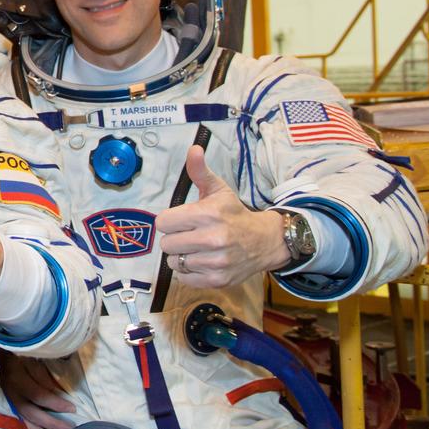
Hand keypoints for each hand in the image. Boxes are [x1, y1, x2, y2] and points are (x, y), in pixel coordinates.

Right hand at [0, 352, 74, 428]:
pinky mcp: (4, 410)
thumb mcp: (30, 360)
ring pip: (24, 423)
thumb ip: (43, 376)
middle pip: (32, 414)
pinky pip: (18, 425)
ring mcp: (6, 404)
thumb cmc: (16, 356)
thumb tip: (58, 393)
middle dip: (52, 423)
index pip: (38, 395)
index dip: (55, 403)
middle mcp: (10, 394)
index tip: (72, 408)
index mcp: (16, 379)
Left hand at [156, 146, 286, 287]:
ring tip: (197, 248)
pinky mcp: (217, 280)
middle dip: (175, 239)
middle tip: (190, 235)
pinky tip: (202, 261)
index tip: (182, 220)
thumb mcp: (218, 190)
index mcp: (208, 214)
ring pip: (173, 262)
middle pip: (166, 244)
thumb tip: (193, 149)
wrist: (265, 241)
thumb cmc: (234, 213)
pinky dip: (189, 272)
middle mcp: (212, 239)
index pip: (163, 222)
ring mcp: (216, 262)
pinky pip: (184, 278)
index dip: (170, 221)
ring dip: (182, 256)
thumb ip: (200, 171)